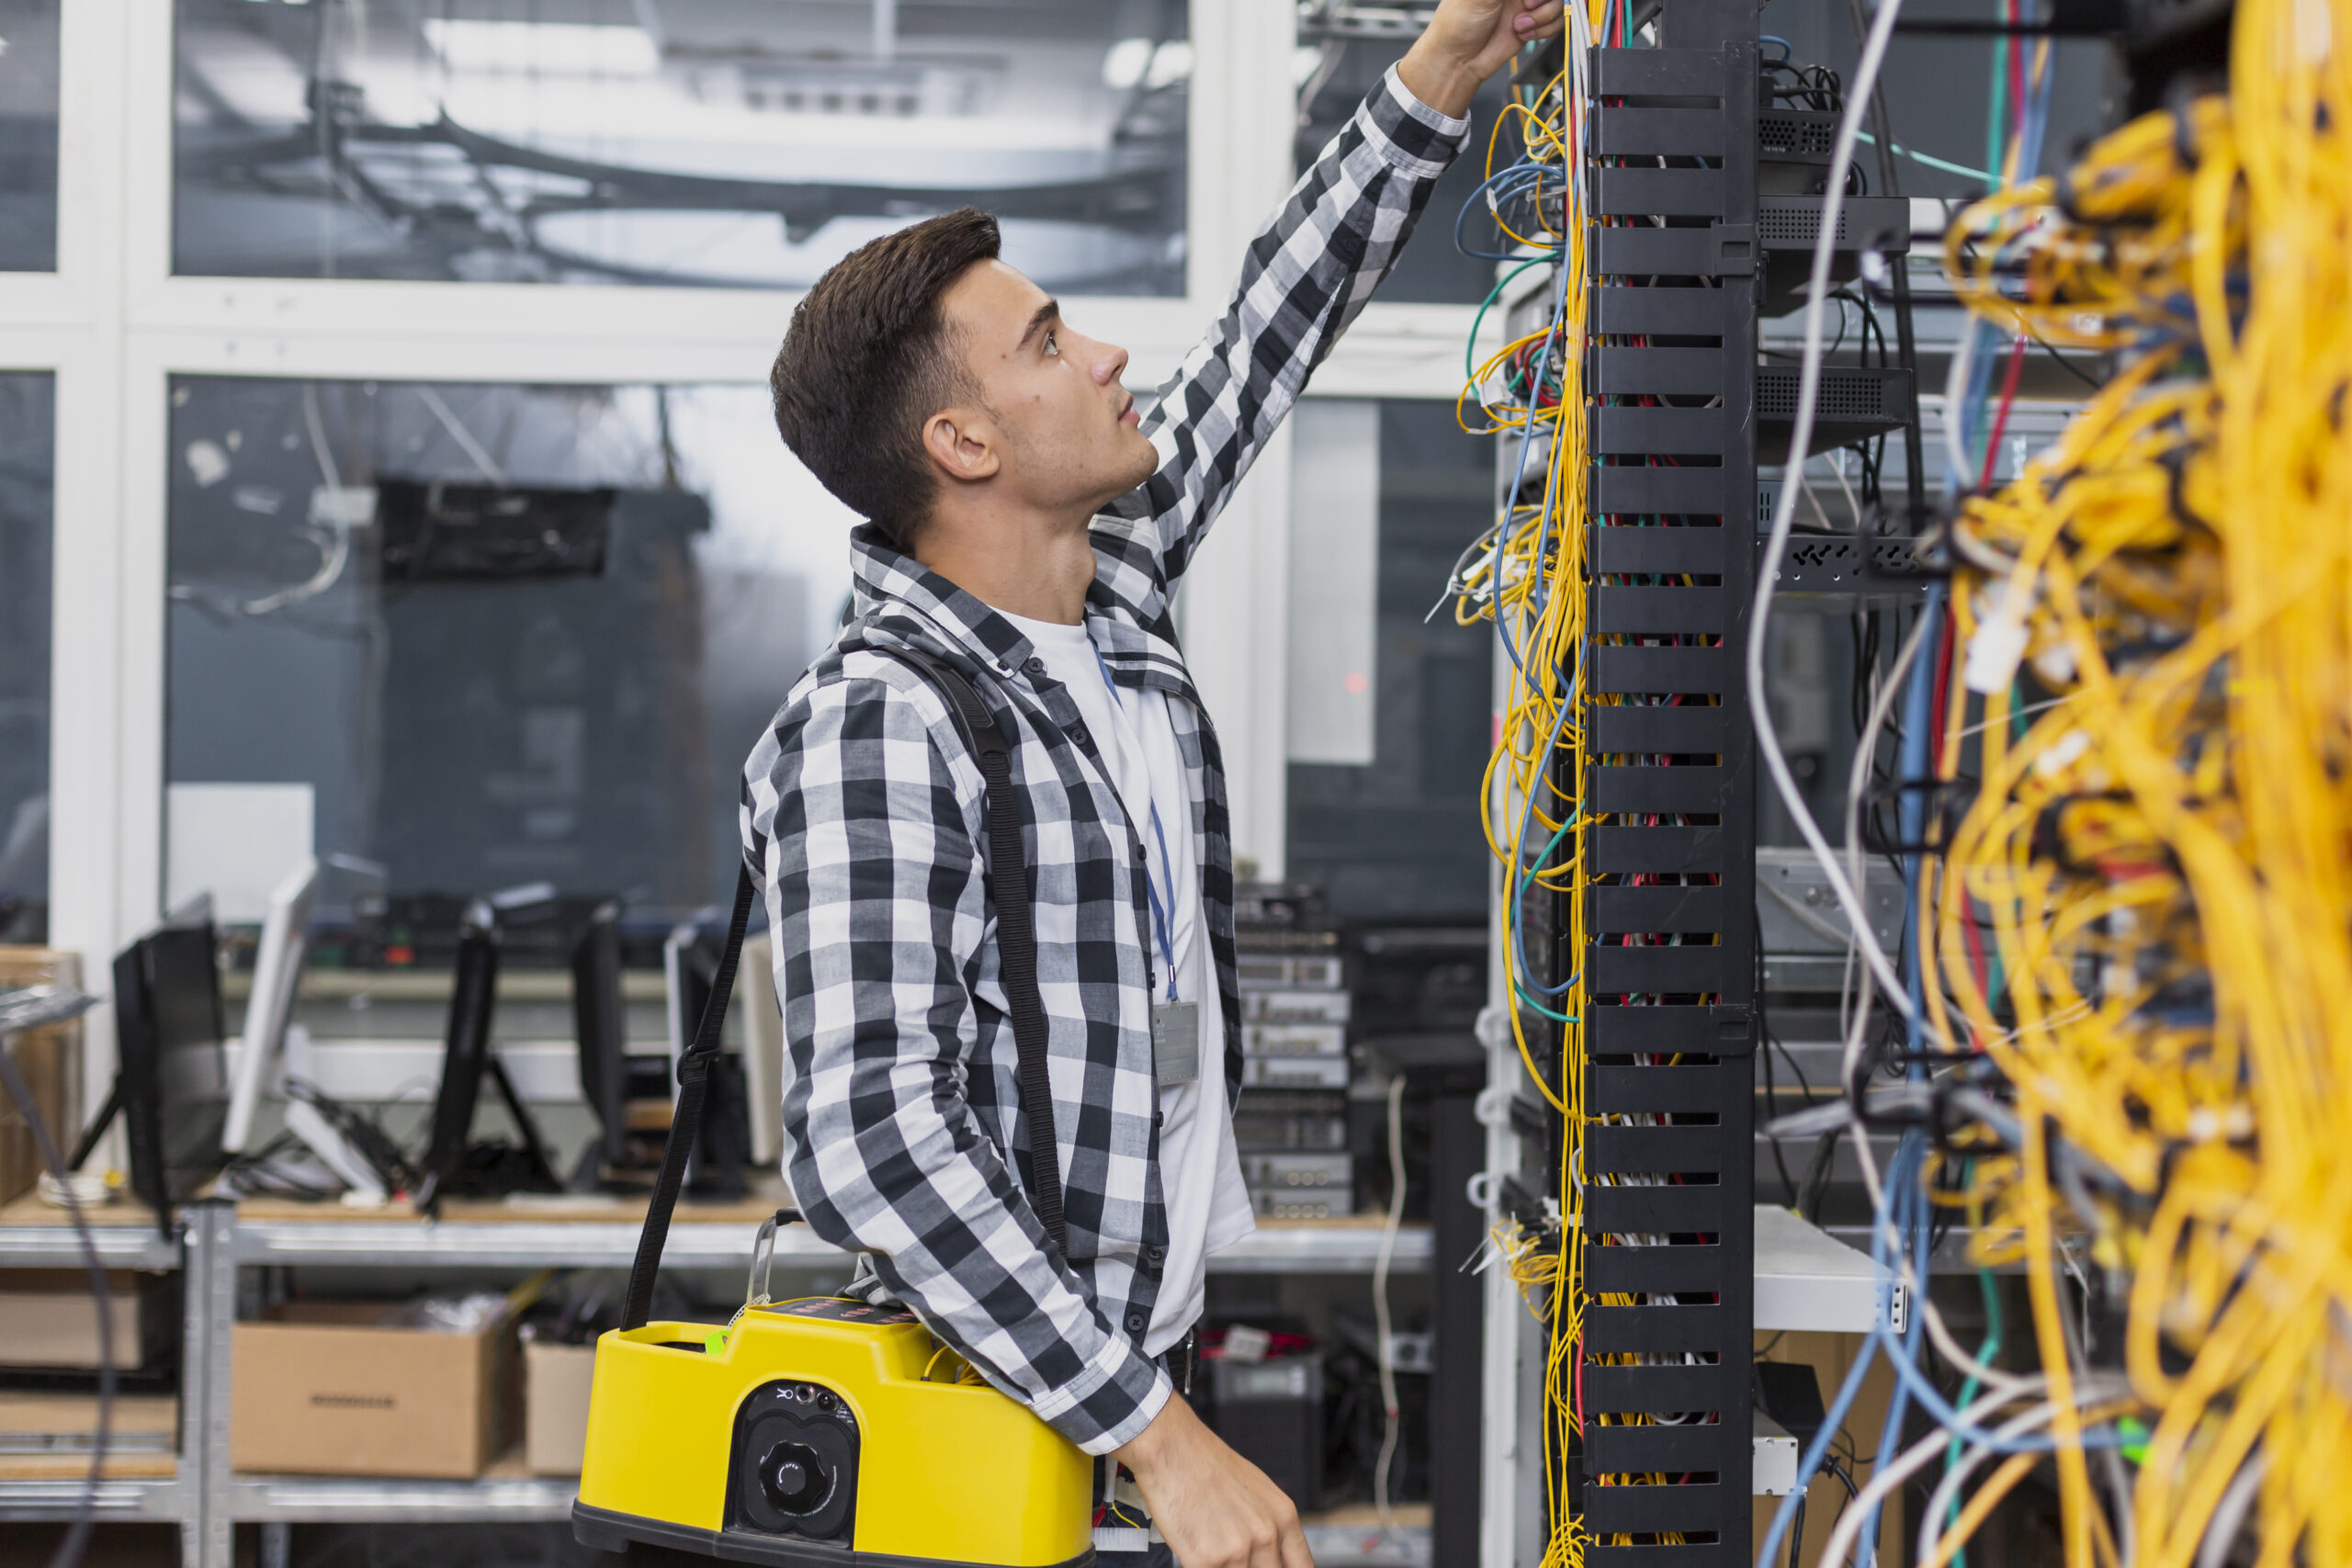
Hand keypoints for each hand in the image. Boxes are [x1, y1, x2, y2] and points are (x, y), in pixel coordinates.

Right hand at [1111, 1393, 1311, 1567]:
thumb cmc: (1207, 1463)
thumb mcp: (1257, 1491)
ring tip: (1211, 1544)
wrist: (1171, 1447)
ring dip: (1224, 1567)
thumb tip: (1273, 1554)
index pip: (1302, 1567)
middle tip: (1232, 1555)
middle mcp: (1266, 1535)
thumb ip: (1270, 1526)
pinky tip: (1195, 1550)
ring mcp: (1237, 1550)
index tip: (1274, 1567)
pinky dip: (1200, 1566)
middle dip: (1249, 1567)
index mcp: (1283, 1516)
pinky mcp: (1206, 1560)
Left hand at [1399, 0, 1570, 116]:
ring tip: (1518, 26)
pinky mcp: (1533, 24)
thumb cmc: (1457, 25)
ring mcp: (1526, 5)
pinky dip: (1545, 30)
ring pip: (1557, 3)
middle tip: (1526, 5)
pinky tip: (1523, 34)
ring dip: (1543, 16)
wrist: (1459, 61)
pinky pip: (1557, 21)